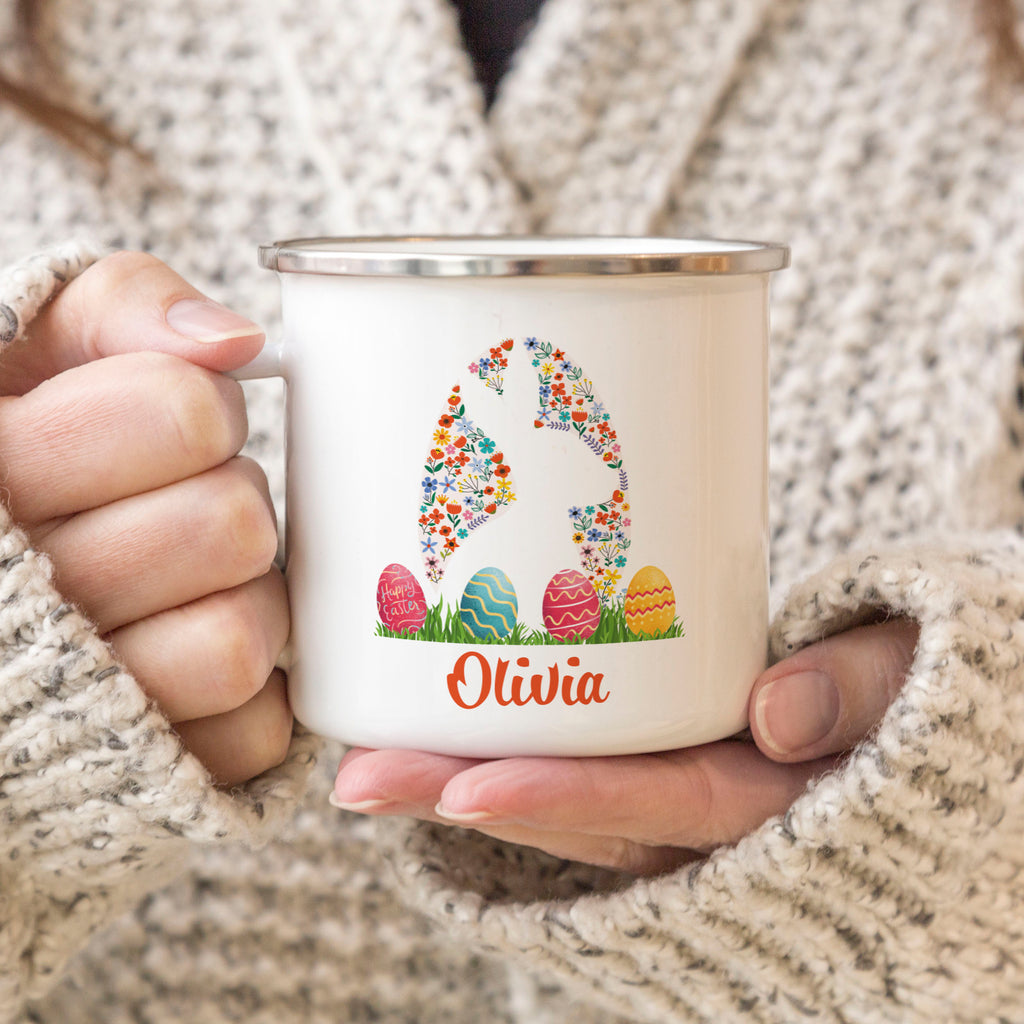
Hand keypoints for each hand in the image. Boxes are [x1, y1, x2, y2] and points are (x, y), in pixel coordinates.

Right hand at [0, 251, 292, 786]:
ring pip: (239, 637)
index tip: (168, 420)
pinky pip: (254, 730)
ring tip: (187, 582)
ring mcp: (77, 710)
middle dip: (229, 497)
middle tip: (181, 501)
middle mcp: (13, 603)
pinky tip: (186, 650)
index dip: (199, 407)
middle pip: (231, 523)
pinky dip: (247, 691)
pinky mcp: (145, 776)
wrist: (1, 607)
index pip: (180, 411)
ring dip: (242, 595)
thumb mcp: (35, 346)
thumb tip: (232, 341)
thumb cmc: (25, 450)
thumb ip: (121, 308)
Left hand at [332, 618, 918, 873]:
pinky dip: (504, 756)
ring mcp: (681, 789)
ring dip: (460, 782)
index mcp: (775, 794)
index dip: (566, 802)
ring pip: (562, 801)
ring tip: (364, 759)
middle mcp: (713, 808)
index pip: (662, 805)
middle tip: (359, 777)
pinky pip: (578, 769)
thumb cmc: (923, 672)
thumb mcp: (921, 670)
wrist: (923, 692)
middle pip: (579, 817)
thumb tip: (780, 713)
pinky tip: (434, 731)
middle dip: (465, 799)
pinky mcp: (663, 758)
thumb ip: (865, 685)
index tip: (464, 789)